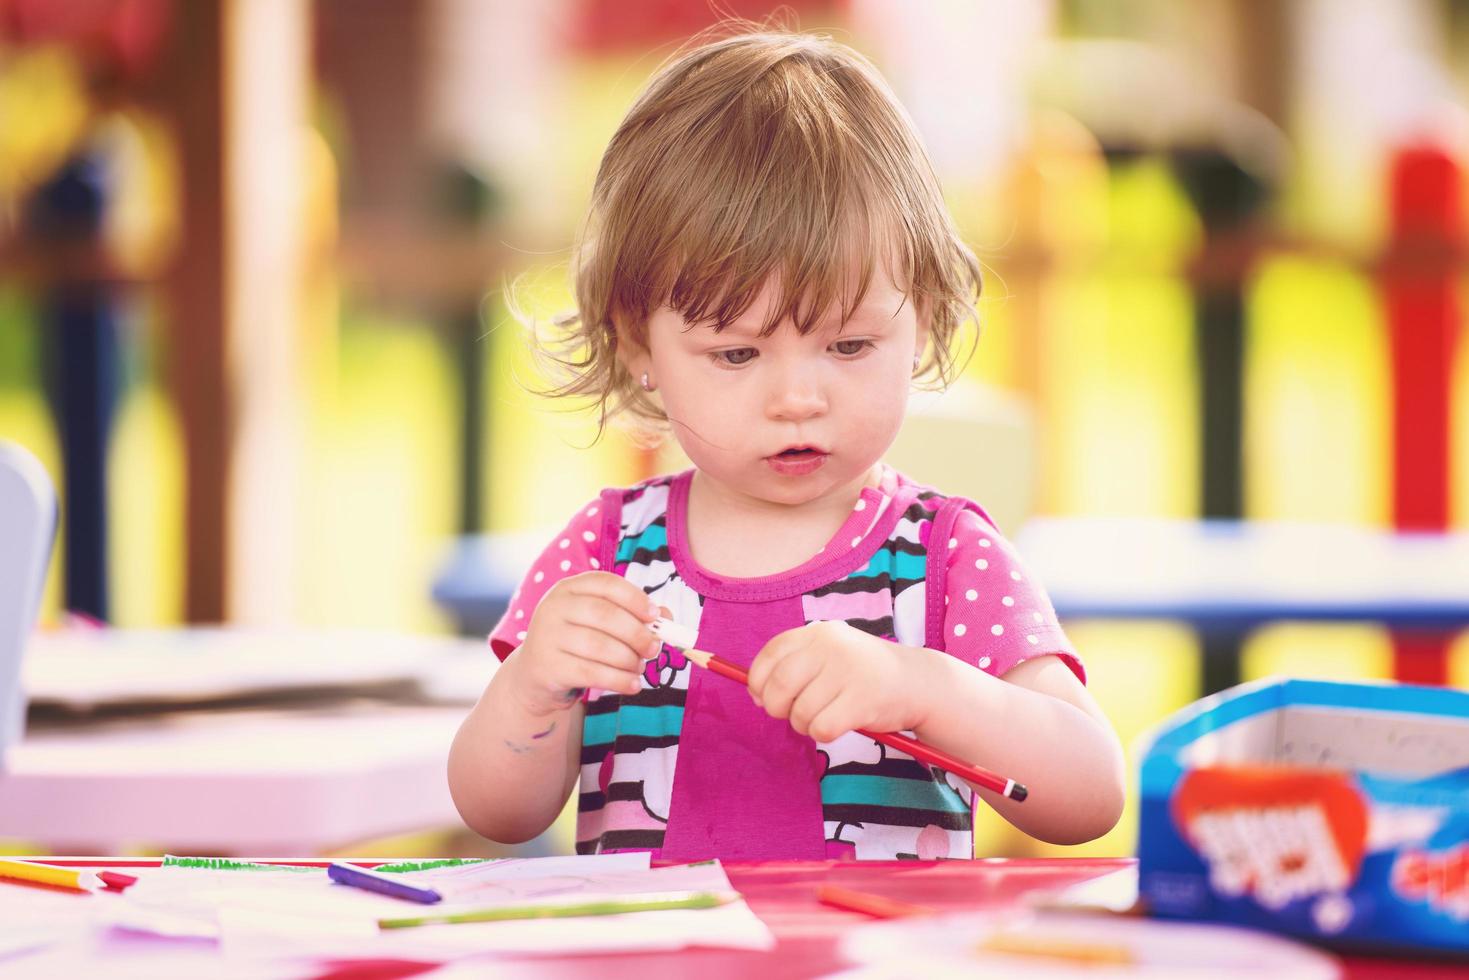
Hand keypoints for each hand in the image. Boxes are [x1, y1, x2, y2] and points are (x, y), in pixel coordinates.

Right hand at [504, 571, 664, 716]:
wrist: (535, 675)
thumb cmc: (577, 643)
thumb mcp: (600, 624)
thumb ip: (633, 616)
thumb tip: (667, 617)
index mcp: (569, 588)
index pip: (606, 584)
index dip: (635, 598)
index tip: (655, 616)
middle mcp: (554, 607)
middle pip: (605, 615)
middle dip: (637, 633)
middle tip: (653, 649)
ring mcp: (547, 637)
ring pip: (600, 647)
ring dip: (629, 660)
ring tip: (640, 668)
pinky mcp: (547, 667)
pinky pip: (591, 673)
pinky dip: (619, 681)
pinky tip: (633, 685)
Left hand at [746, 620, 925, 741]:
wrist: (916, 682)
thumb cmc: (862, 673)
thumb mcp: (829, 655)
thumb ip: (794, 667)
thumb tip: (755, 695)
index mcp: (819, 633)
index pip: (771, 654)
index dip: (758, 680)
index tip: (762, 696)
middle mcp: (831, 647)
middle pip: (779, 686)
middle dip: (776, 708)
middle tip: (790, 714)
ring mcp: (848, 672)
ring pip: (799, 713)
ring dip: (804, 725)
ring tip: (823, 716)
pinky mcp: (862, 701)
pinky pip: (822, 729)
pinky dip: (823, 734)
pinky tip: (838, 725)